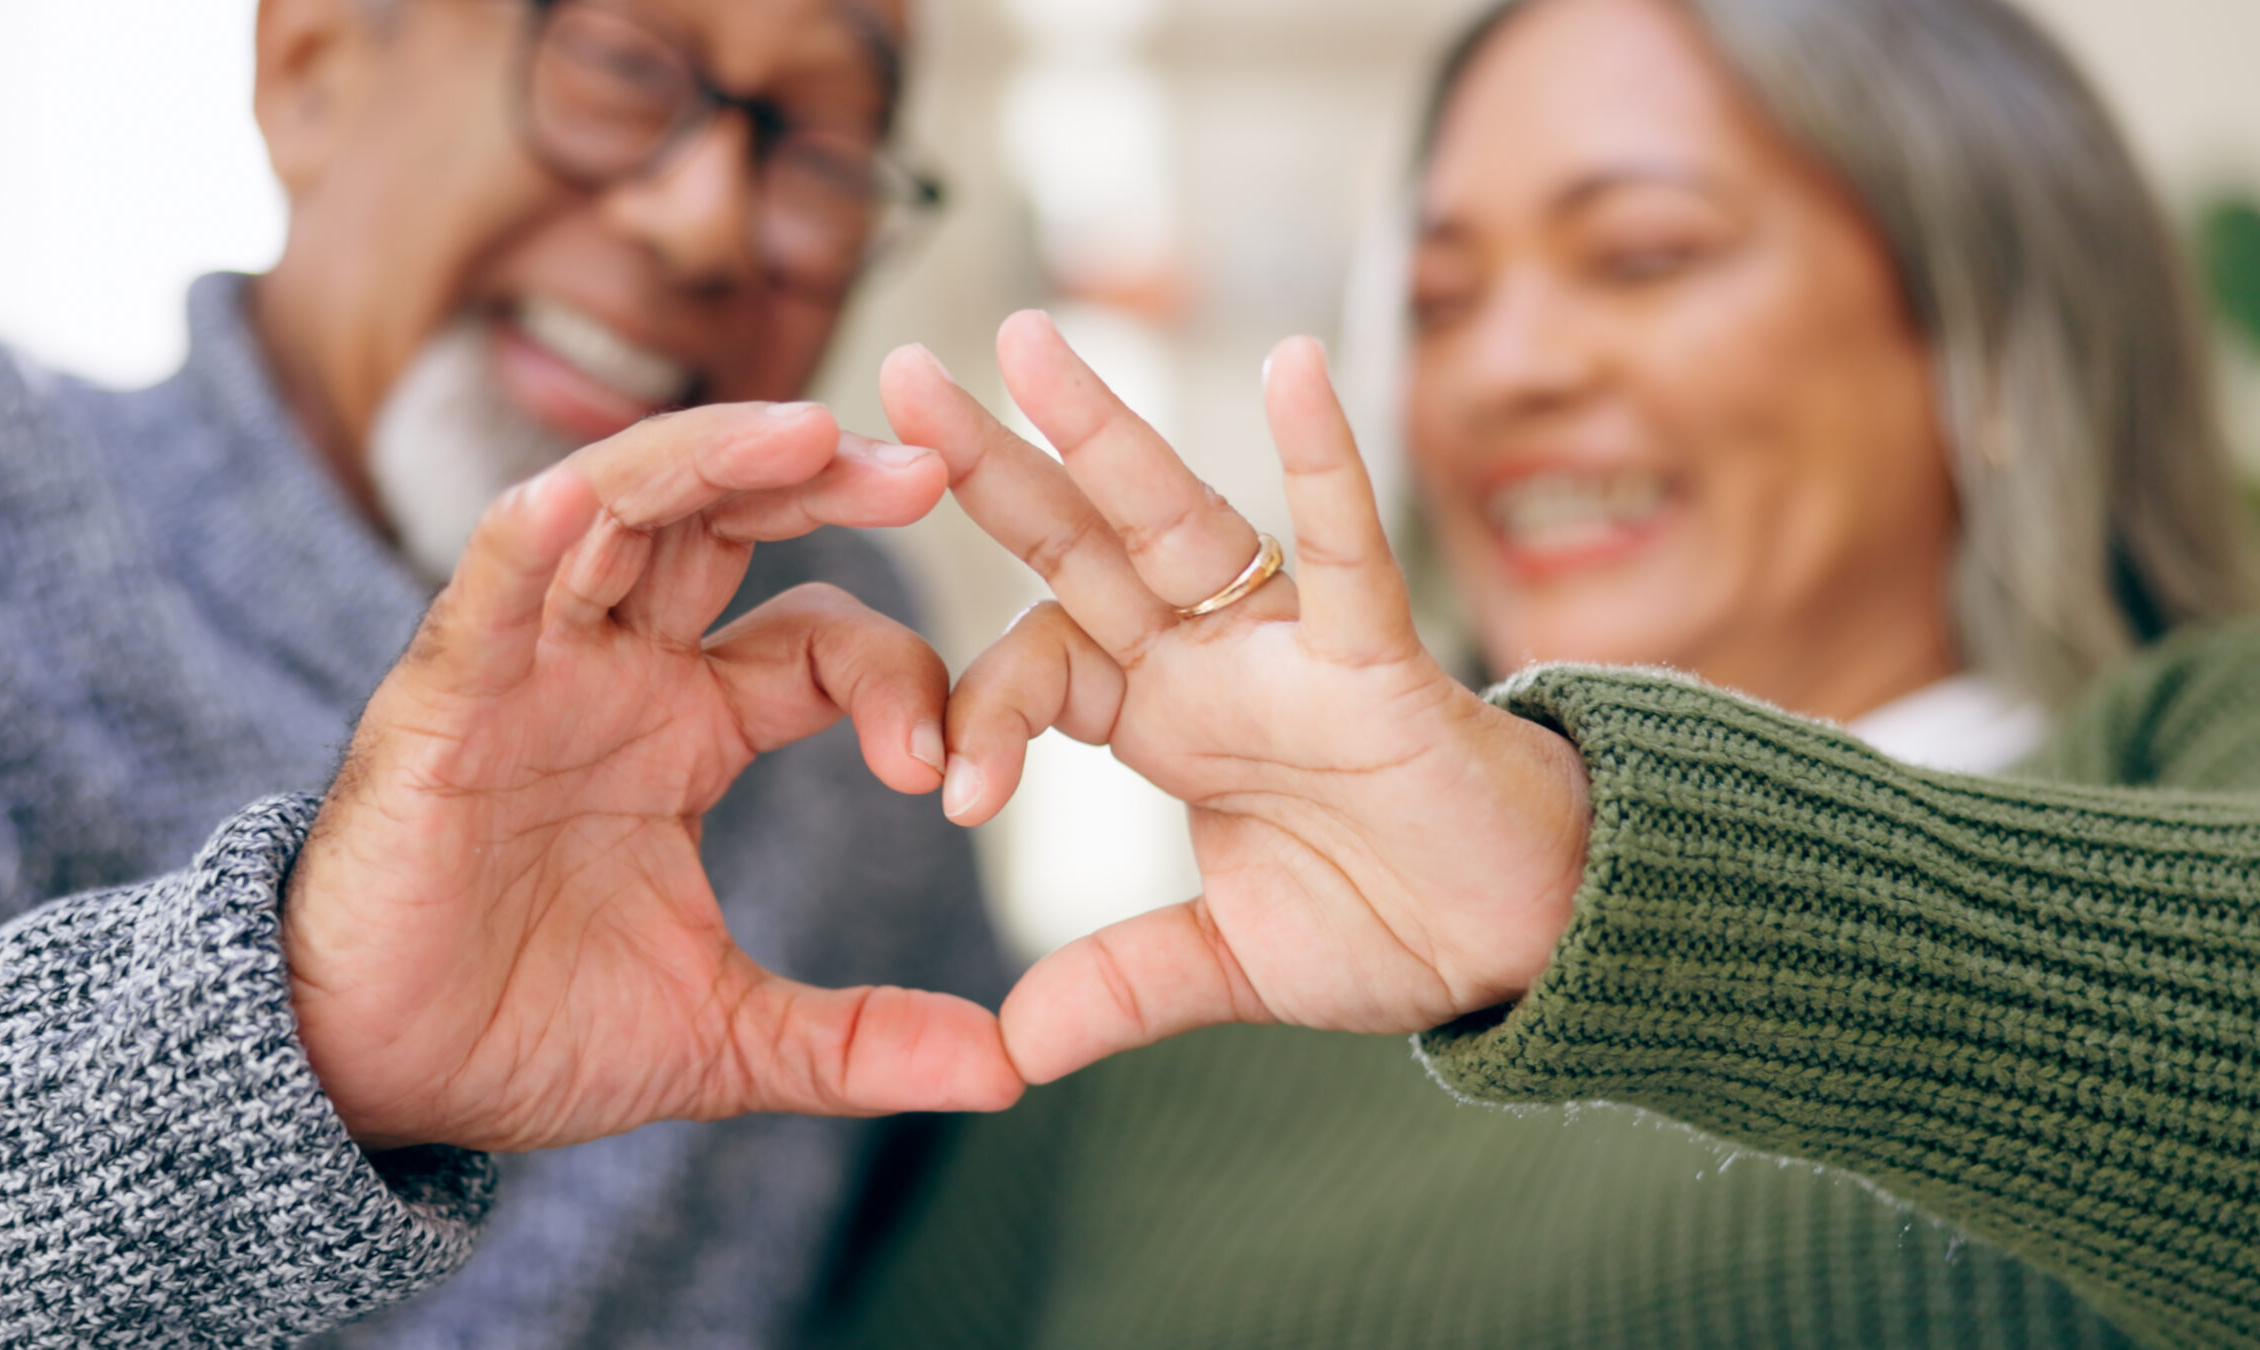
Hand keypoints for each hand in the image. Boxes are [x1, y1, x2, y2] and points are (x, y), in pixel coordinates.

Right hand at [284, 402, 1023, 1152]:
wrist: (372, 1079)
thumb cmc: (527, 1030)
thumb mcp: (726, 1035)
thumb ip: (860, 1040)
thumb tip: (1011, 1071)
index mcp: (692, 726)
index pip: (820, 641)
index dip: (898, 677)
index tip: (949, 769)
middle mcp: (617, 670)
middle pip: (729, 521)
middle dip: (823, 479)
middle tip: (927, 465)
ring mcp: (530, 666)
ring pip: (624, 510)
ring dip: (710, 459)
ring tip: (806, 432)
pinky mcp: (442, 694)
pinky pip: (491, 586)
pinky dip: (538, 534)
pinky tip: (589, 496)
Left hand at [880, 315, 1592, 1083]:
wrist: (1524, 940)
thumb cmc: (1389, 919)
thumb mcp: (1227, 963)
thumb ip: (1121, 985)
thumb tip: (1009, 1053)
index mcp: (1162, 716)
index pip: (1039, 662)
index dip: (979, 712)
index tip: (950, 800)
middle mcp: (1208, 661)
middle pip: (1078, 543)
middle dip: (993, 463)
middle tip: (901, 376)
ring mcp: (1287, 650)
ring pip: (1180, 518)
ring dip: (1103, 429)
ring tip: (1023, 338)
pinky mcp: (1379, 663)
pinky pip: (1348, 553)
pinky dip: (1326, 465)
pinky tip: (1296, 365)